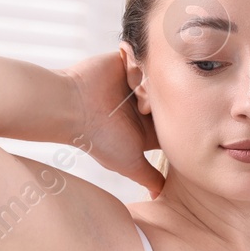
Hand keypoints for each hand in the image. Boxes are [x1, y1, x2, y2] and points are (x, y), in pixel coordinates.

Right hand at [57, 52, 163, 196]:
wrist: (71, 107)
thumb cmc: (98, 138)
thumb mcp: (130, 163)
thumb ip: (148, 177)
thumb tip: (159, 195)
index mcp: (148, 126)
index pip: (176, 120)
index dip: (178, 119)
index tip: (165, 121)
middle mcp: (142, 103)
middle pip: (173, 95)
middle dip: (164, 98)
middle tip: (144, 106)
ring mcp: (134, 81)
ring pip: (161, 74)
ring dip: (150, 81)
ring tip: (132, 91)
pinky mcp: (124, 61)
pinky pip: (143, 54)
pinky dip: (138, 63)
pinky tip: (126, 76)